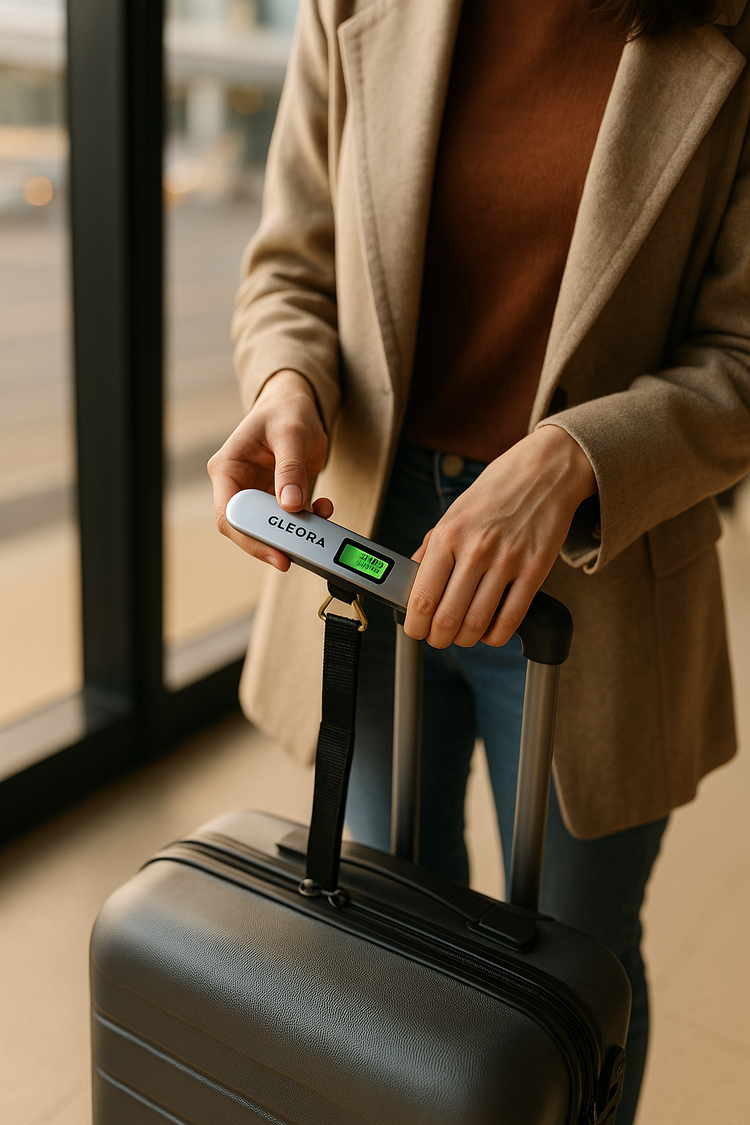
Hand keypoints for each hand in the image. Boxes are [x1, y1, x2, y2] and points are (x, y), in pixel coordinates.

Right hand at [207, 369, 333, 569]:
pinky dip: (310, 520)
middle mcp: (239, 485)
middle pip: (248, 528)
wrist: (298, 404)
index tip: (276, 552)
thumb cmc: (285, 411)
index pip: (229, 514)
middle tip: (300, 552)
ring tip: (320, 521)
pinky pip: (292, 519)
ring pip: (272, 528)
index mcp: (228, 468)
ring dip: (297, 531)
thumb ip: (290, 469)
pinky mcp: (280, 498)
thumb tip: (291, 505)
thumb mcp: (290, 434)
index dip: (249, 538)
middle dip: (275, 541)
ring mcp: (260, 494)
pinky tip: (324, 508)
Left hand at [404, 426, 595, 647]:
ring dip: (466, 639)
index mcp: (448, 535)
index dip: (415, 624)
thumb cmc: (495, 492)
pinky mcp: (535, 570)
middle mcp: (476, 549)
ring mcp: (507, 560)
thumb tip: (412, 581)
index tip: (416, 630)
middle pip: (447, 616)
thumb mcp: (453, 513)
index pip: (422, 596)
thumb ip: (431, 548)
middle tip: (439, 638)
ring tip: (463, 636)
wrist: (543, 472)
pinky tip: (490, 632)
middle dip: (439, 638)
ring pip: (478, 622)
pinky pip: (511, 618)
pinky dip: (496, 635)